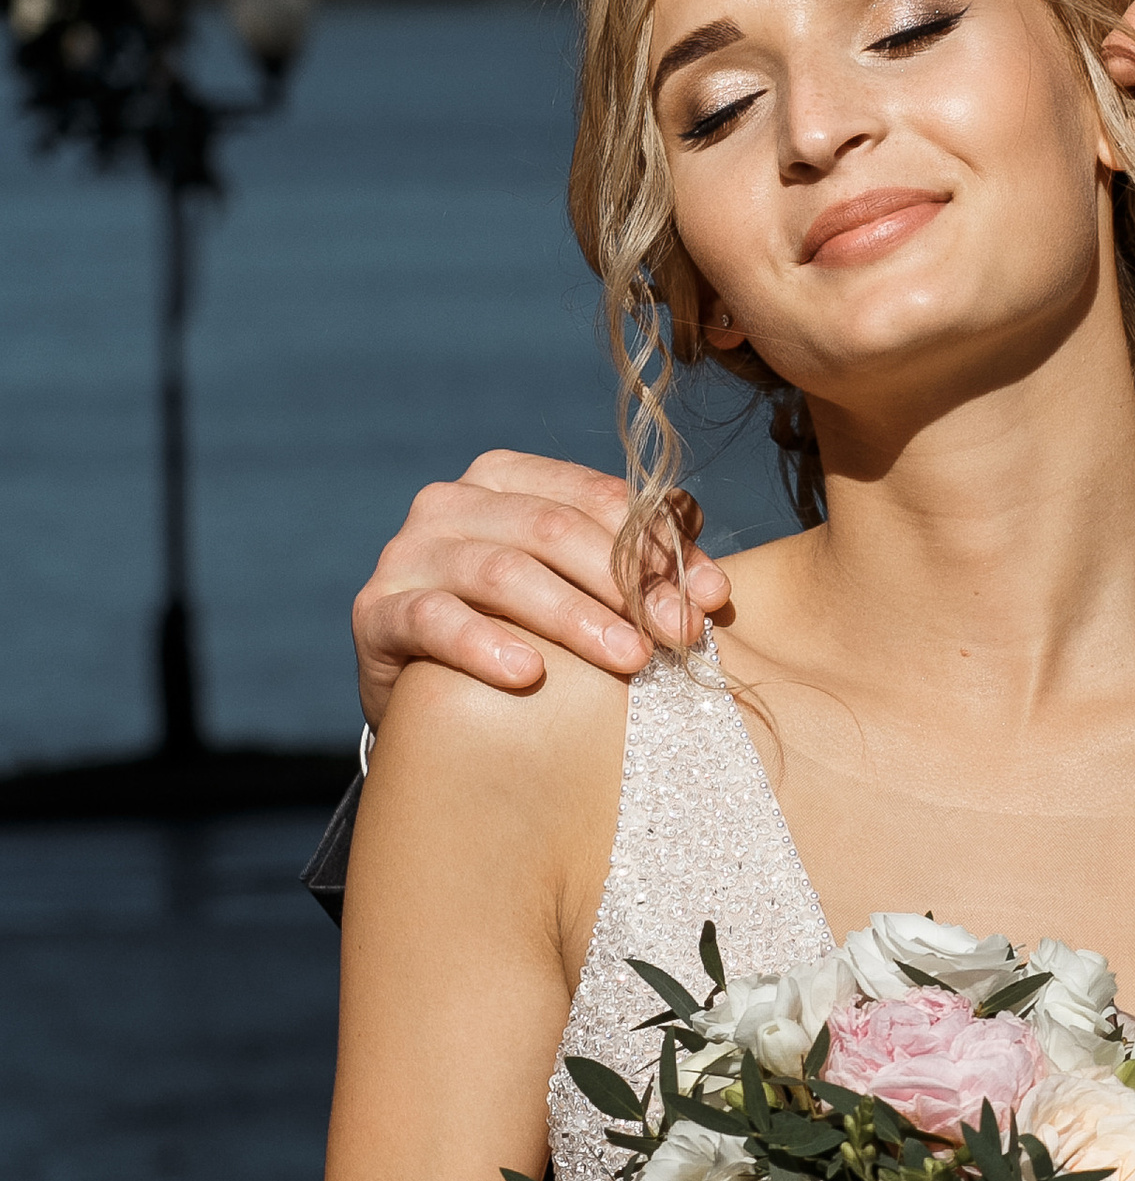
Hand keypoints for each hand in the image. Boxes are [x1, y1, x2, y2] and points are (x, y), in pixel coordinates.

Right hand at [351, 451, 729, 728]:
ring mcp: (408, 553)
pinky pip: (434, 619)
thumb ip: (640, 566)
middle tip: (678, 635)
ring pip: (501, 571)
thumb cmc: (523, 634)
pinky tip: (527, 674)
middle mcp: (452, 502)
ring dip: (573, 616)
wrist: (429, 701)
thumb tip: (709, 567)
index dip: (660, 545)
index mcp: (507, 479)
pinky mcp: (377, 611)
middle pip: (553, 529)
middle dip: (627, 583)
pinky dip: (483, 644)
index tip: (711, 598)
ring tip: (629, 659)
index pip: (596, 499)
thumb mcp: (581, 592)